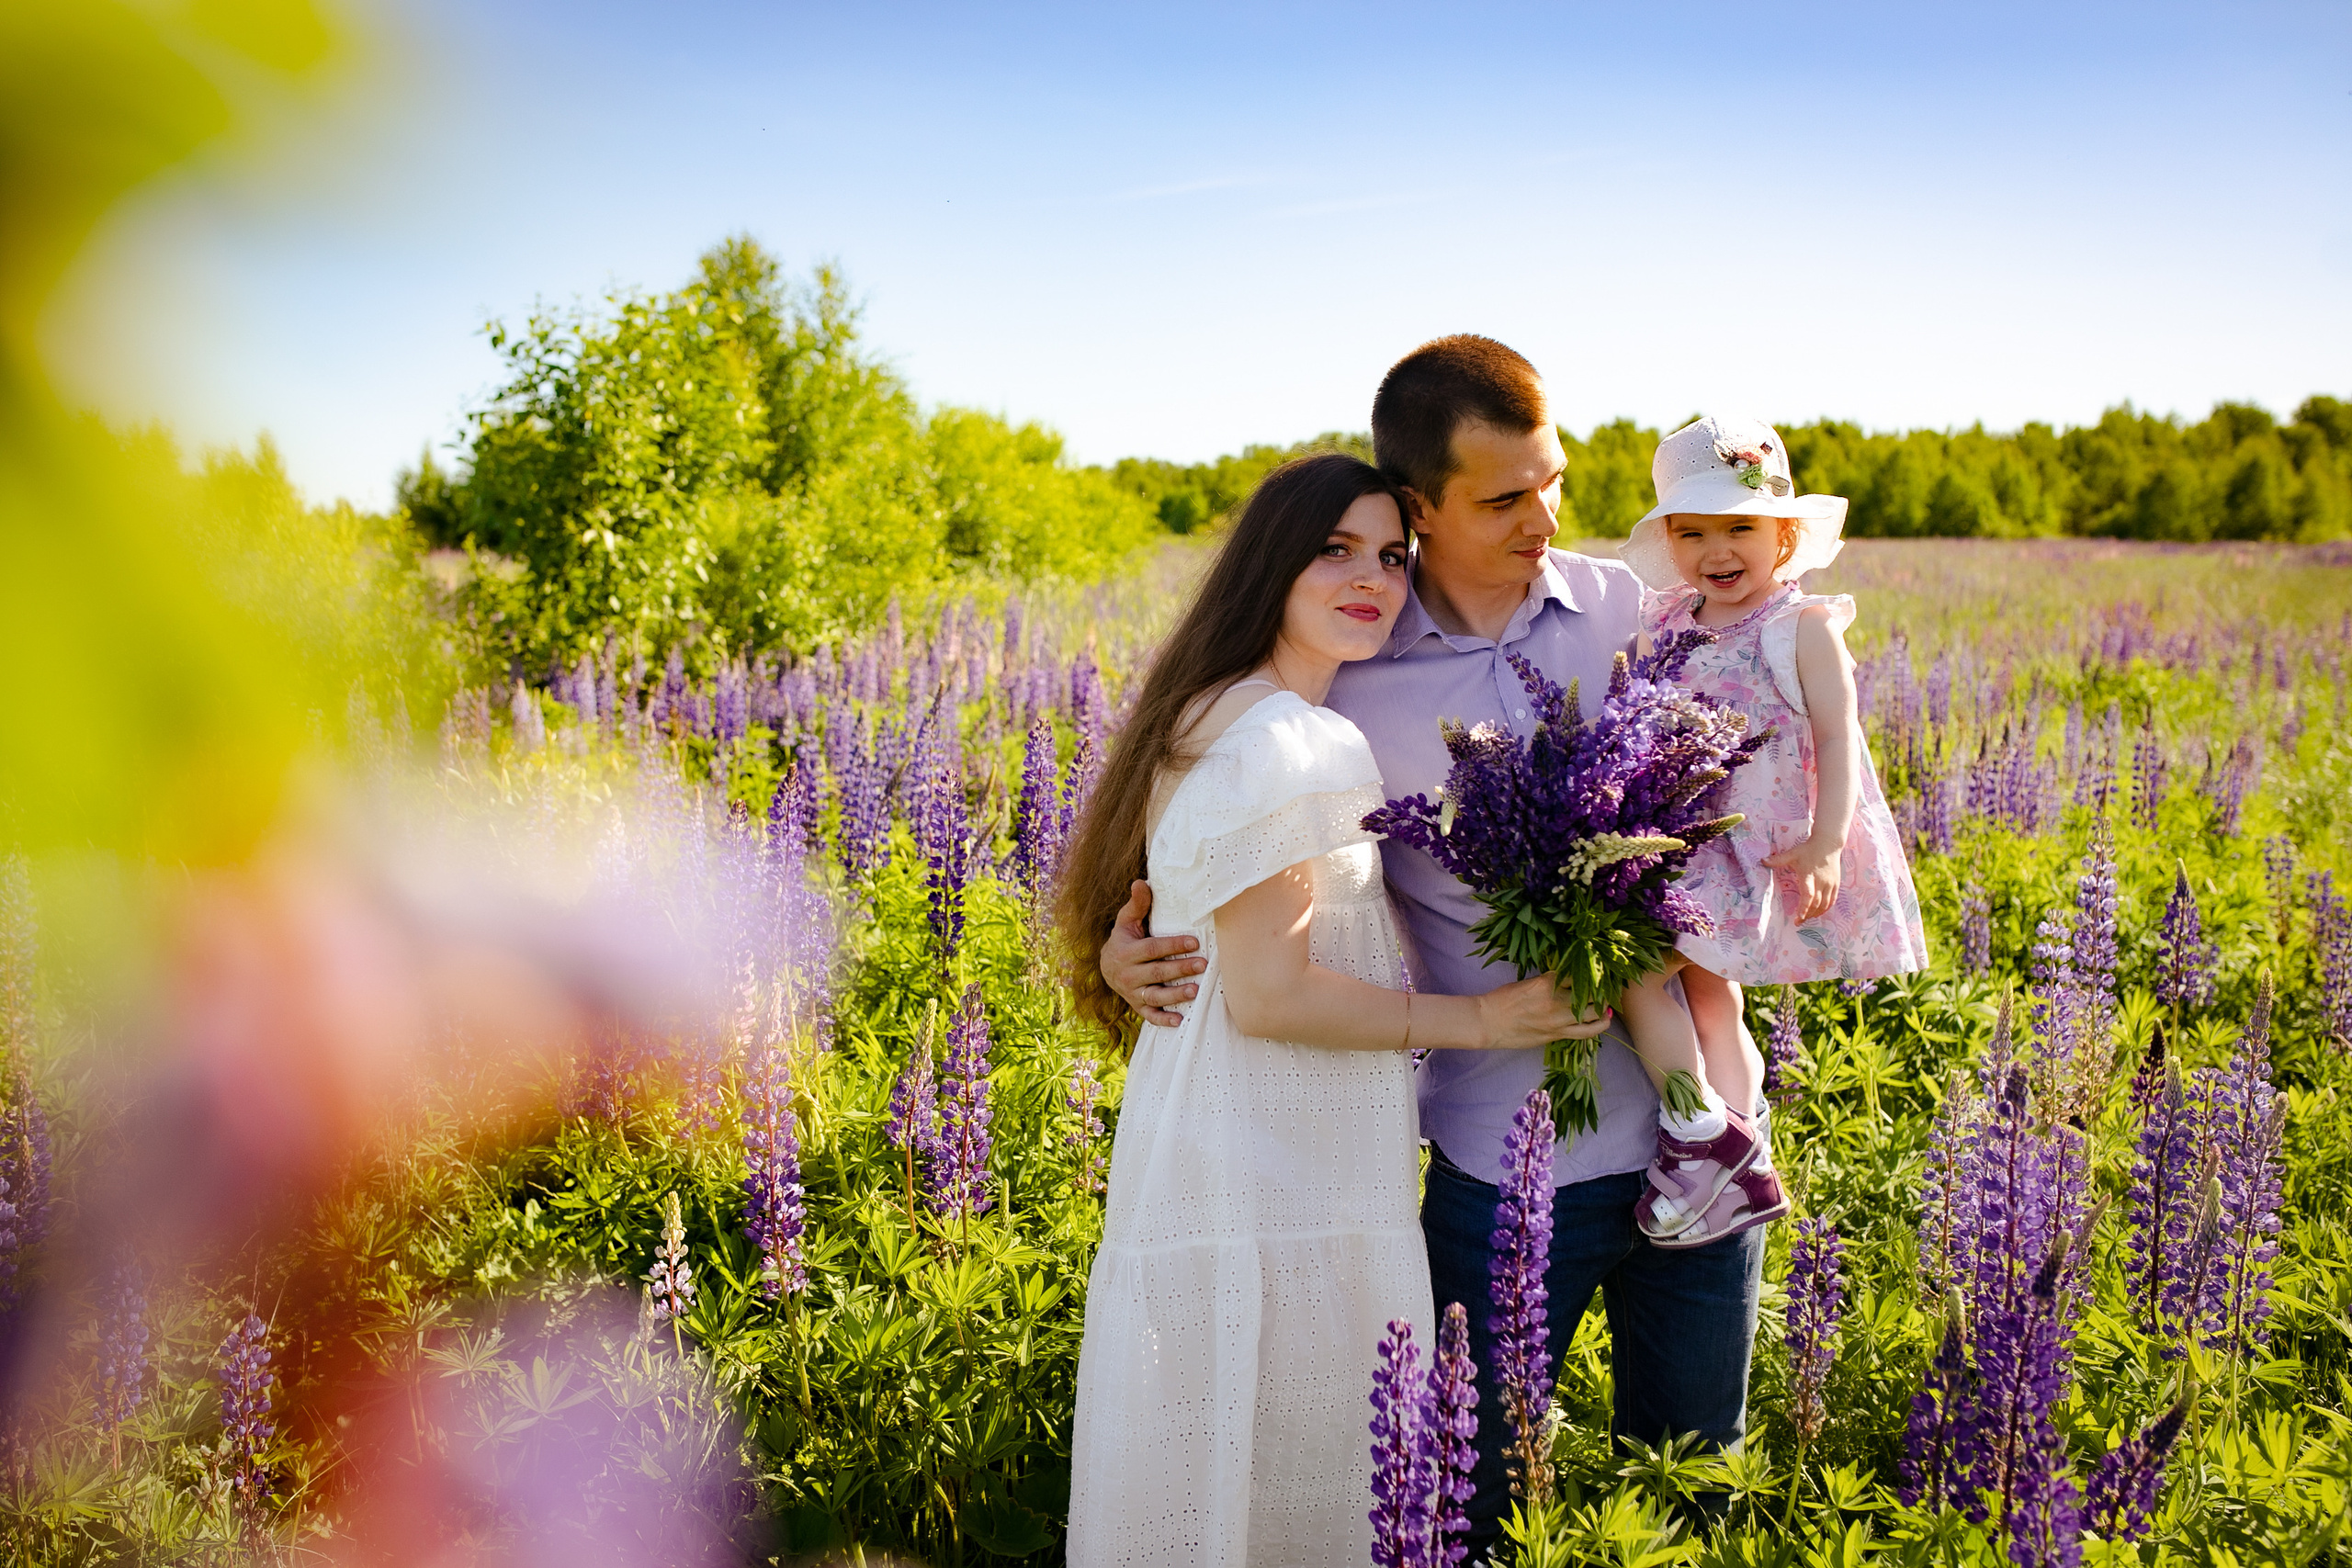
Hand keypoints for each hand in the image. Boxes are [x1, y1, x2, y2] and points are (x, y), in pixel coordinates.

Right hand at [1101, 880, 1204, 1026]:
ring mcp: (1132, 993)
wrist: (1106, 968)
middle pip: (1157, 972)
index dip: (1172, 945)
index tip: (1194, 942)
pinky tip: (1180, 1020)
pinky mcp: (1137, 1006)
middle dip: (1180, 969)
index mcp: (1126, 952)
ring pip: (1155, 996)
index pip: (1152, 949)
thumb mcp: (1126, 922)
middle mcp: (1127, 974)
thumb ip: (1136, 905)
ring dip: (1175, 995)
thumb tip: (1141, 882)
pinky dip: (1163, 1020)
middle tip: (1202, 964)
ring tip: (1195, 990)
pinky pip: (1150, 1016)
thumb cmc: (1124, 939)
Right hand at [1474, 975, 1611, 1050]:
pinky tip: (1603, 1020)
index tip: (1596, 969)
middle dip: (1600, 988)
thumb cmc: (1503, 999)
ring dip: (1603, 1007)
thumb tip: (1568, 979)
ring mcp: (1558, 1020)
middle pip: (1591, 993)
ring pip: (1594, 1014)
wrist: (1489, 1023)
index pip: (1578, 973)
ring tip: (1606, 1003)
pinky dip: (1598, 1025)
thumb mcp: (1527, 982)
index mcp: (1547, 983)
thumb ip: (1549, 981)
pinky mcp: (1557, 1035)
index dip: (1590, 971)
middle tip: (1604, 986)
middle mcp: (1556, 1001)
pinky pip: (1586, 1032)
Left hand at [1762, 838, 1842, 923]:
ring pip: (1825, 904)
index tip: (1798, 917)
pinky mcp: (1836, 884)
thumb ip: (1778, 859)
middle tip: (1798, 922)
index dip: (1804, 908)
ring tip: (1807, 918)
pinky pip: (1832, 900)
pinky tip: (1818, 912)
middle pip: (1816, 904)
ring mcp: (1830, 884)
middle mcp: (1821, 882)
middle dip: (1807, 915)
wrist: (1828, 844)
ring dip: (1816, 913)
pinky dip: (1825, 909)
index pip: (1808, 896)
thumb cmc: (1808, 849)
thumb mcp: (1792, 854)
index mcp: (1809, 876)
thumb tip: (1762, 861)